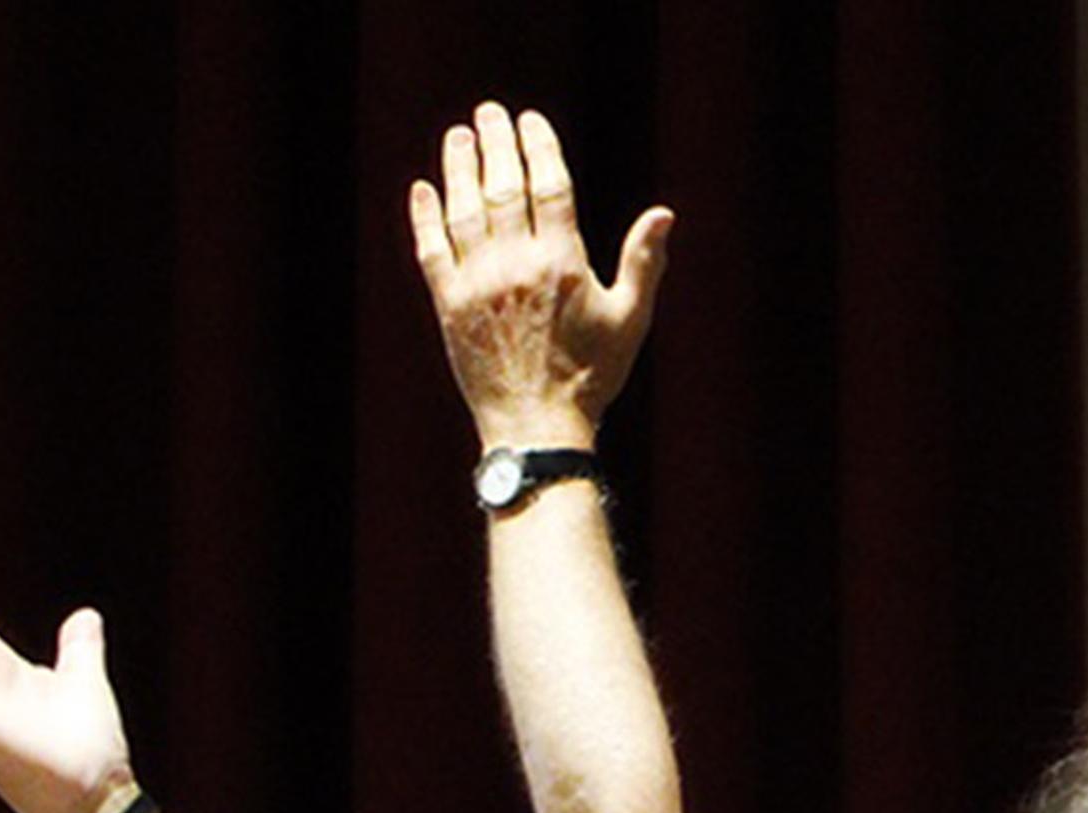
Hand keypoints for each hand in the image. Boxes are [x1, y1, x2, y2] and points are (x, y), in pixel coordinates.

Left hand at [407, 102, 670, 448]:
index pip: (548, 187)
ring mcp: (477, 282)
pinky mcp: (448, 303)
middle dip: (496, 144)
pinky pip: (431, 248)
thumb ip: (643, 263)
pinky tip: (424, 189)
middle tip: (490, 112)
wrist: (538, 426)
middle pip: (502, 187)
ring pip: (463, 209)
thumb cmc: (592, 377)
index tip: (530, 121)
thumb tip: (663, 214)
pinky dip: (425, 215)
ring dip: (458, 168)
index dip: (539, 148)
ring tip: (458, 136)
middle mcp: (515, 264)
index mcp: (562, 263)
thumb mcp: (630, 320)